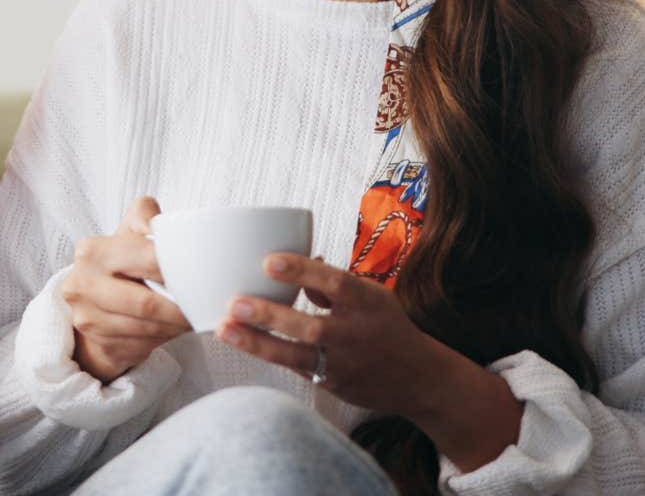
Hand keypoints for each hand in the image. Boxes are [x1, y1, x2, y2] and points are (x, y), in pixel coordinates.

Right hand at [63, 196, 191, 382]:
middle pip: (147, 303)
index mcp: (93, 252)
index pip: (147, 260)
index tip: (204, 278)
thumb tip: (165, 228)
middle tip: (206, 308)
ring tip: (194, 318)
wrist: (91, 301)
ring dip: (177, 327)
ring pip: (148, 328)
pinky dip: (165, 339)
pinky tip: (173, 329)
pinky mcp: (99, 343)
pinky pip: (143, 345)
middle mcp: (82, 285)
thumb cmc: (119, 263)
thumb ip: (145, 216)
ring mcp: (87, 318)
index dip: (179, 270)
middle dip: (182, 309)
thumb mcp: (128, 231)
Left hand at [216, 253, 452, 415]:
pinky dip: (269, 355)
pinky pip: (296, 368)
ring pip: (297, 355)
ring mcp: (344, 363)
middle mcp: (356, 334)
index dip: (302, 271)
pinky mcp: (333, 384)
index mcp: (368, 302)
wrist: (419, 378)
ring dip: (258, 343)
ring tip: (225, 329)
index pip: (335, 283)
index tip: (268, 261)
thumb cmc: (386, 325)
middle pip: (310, 327)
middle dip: (270, 315)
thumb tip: (295, 261)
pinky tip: (243, 343)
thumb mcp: (371, 296)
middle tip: (234, 302)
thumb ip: (332, 284)